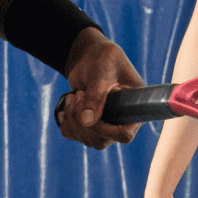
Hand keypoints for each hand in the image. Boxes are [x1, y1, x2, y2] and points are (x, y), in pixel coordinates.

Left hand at [54, 30, 142, 149]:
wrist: (91, 56)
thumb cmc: (104, 58)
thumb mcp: (101, 73)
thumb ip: (95, 96)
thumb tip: (87, 121)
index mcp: (133, 108)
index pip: (124, 135)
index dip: (105, 131)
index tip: (90, 114)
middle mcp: (121, 120)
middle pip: (100, 141)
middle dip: (82, 123)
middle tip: (77, 96)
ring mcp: (105, 124)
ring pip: (85, 139)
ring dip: (72, 119)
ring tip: (72, 96)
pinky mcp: (89, 123)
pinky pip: (74, 135)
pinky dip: (65, 122)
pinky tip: (66, 105)